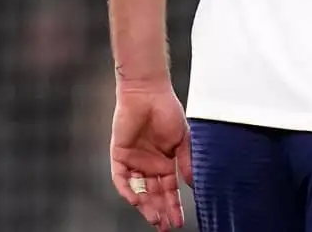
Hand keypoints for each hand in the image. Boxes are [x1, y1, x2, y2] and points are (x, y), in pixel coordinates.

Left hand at [110, 82, 193, 229]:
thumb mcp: (182, 139)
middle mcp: (149, 165)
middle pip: (154, 195)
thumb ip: (186, 162)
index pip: (169, 190)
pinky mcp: (119, 155)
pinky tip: (136, 200)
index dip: (174, 206)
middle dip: (160, 211)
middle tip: (165, 226)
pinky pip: (121, 178)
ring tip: (154, 219)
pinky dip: (127, 190)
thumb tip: (192, 183)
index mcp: (166, 162)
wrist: (148, 94)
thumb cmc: (168, 111)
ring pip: (138, 190)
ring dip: (145, 205)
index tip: (178, 221)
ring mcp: (134, 162)